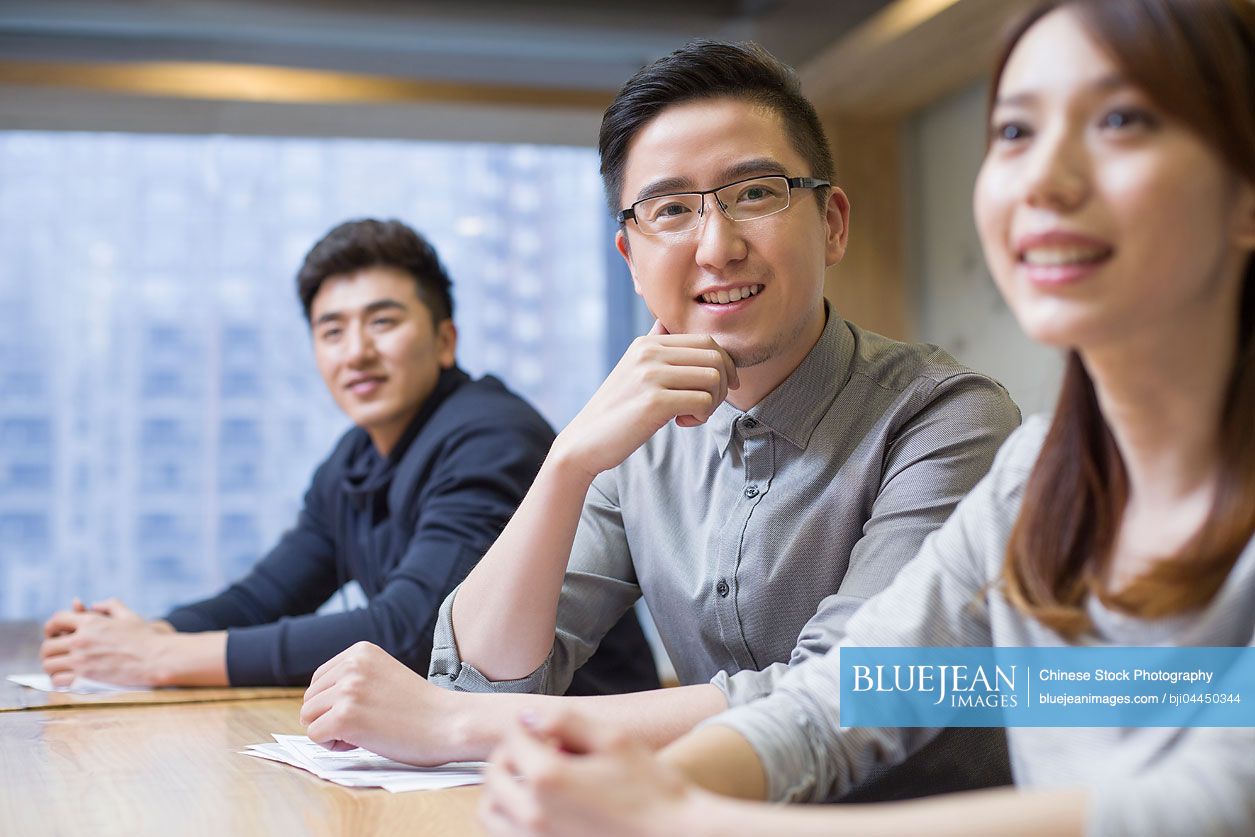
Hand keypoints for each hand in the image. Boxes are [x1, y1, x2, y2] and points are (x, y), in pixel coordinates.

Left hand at [40, 597, 171, 686]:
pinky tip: (68, 679)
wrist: (157, 658)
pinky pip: (58, 681)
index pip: (56, 620)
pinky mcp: (85, 678)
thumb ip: (110, 605)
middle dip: (49, 651)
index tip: (53, 634)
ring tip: (60, 669)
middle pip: (47, 646)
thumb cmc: (146, 637)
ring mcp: (82, 660)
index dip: (50, 628)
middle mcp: (82, 639)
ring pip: (49, 665)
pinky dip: (59, 681)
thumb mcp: (129, 615)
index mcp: (91, 622)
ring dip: (52, 667)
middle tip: (56, 655)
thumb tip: (95, 604)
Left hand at [300, 641, 464, 764]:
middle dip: (330, 717)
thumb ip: (354, 679)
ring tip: (365, 731)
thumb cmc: (421, 707)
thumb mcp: (384, 675)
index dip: (335, 703)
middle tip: (366, 724)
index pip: (319, 680)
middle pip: (310, 699)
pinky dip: (333, 746)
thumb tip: (315, 701)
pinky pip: (315, 736)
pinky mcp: (345, 716)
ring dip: (331, 731)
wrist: (449, 723)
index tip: (365, 709)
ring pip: (308, 717)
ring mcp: (348, 689)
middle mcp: (351, 665)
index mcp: (360, 650)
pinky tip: (362, 741)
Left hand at [479, 709, 704, 836]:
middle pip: (495, 772)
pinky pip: (505, 835)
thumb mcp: (614, 739)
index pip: (513, 738)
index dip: (529, 726)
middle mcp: (533, 813)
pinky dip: (509, 818)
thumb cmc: (651, 791)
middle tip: (541, 749)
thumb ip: (566, 720)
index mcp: (548, 778)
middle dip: (512, 754)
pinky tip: (538, 807)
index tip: (549, 729)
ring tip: (532, 779)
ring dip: (502, 788)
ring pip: (491, 810)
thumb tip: (527, 716)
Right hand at [552, 321, 739, 479]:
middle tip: (706, 405)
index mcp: (647, 342)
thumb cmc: (616, 410)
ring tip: (691, 414)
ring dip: (712, 402)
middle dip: (723, 384)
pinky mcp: (654, 402)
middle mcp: (649, 353)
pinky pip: (703, 402)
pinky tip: (681, 422)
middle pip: (715, 357)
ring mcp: (651, 375)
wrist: (585, 441)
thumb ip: (652, 346)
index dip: (725, 365)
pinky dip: (701, 416)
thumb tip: (666, 323)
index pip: (706, 340)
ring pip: (713, 379)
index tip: (721, 387)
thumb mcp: (632, 369)